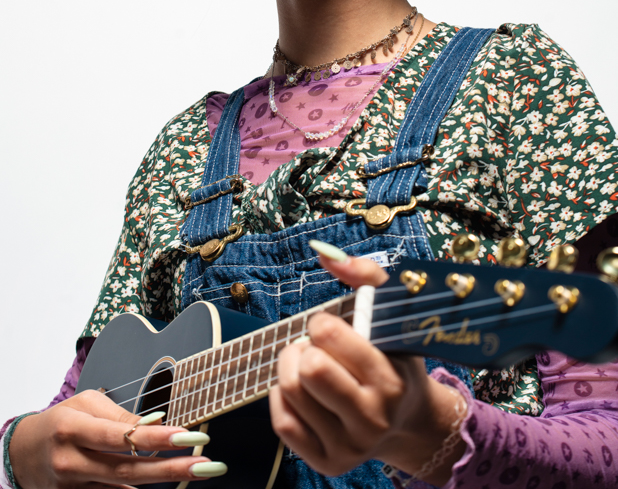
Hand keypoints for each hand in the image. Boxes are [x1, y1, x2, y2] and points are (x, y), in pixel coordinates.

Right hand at [9, 390, 225, 488]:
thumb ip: (119, 416)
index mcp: (72, 429)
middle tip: (206, 463)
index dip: (156, 438)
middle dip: (171, 467)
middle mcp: (72, 462)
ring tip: (198, 471)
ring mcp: (74, 486)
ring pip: (123, 486)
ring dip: (163, 479)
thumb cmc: (60, 421)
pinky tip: (166, 483)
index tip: (189, 435)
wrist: (22, 453)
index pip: (121, 436)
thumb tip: (154, 424)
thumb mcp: (84, 405)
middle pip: (128, 469)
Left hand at [269, 250, 465, 484]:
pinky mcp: (328, 463)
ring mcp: (350, 446)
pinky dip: (283, 396)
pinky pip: (282, 423)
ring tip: (308, 362)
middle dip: (303, 347)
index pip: (328, 337)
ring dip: (290, 366)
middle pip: (308, 370)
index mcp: (390, 380)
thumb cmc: (395, 358)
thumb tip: (324, 252)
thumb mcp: (394, 315)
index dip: (321, 324)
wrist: (408, 421)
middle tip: (316, 346)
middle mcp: (372, 419)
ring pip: (290, 392)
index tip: (330, 326)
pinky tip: (301, 388)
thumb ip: (365, 277)